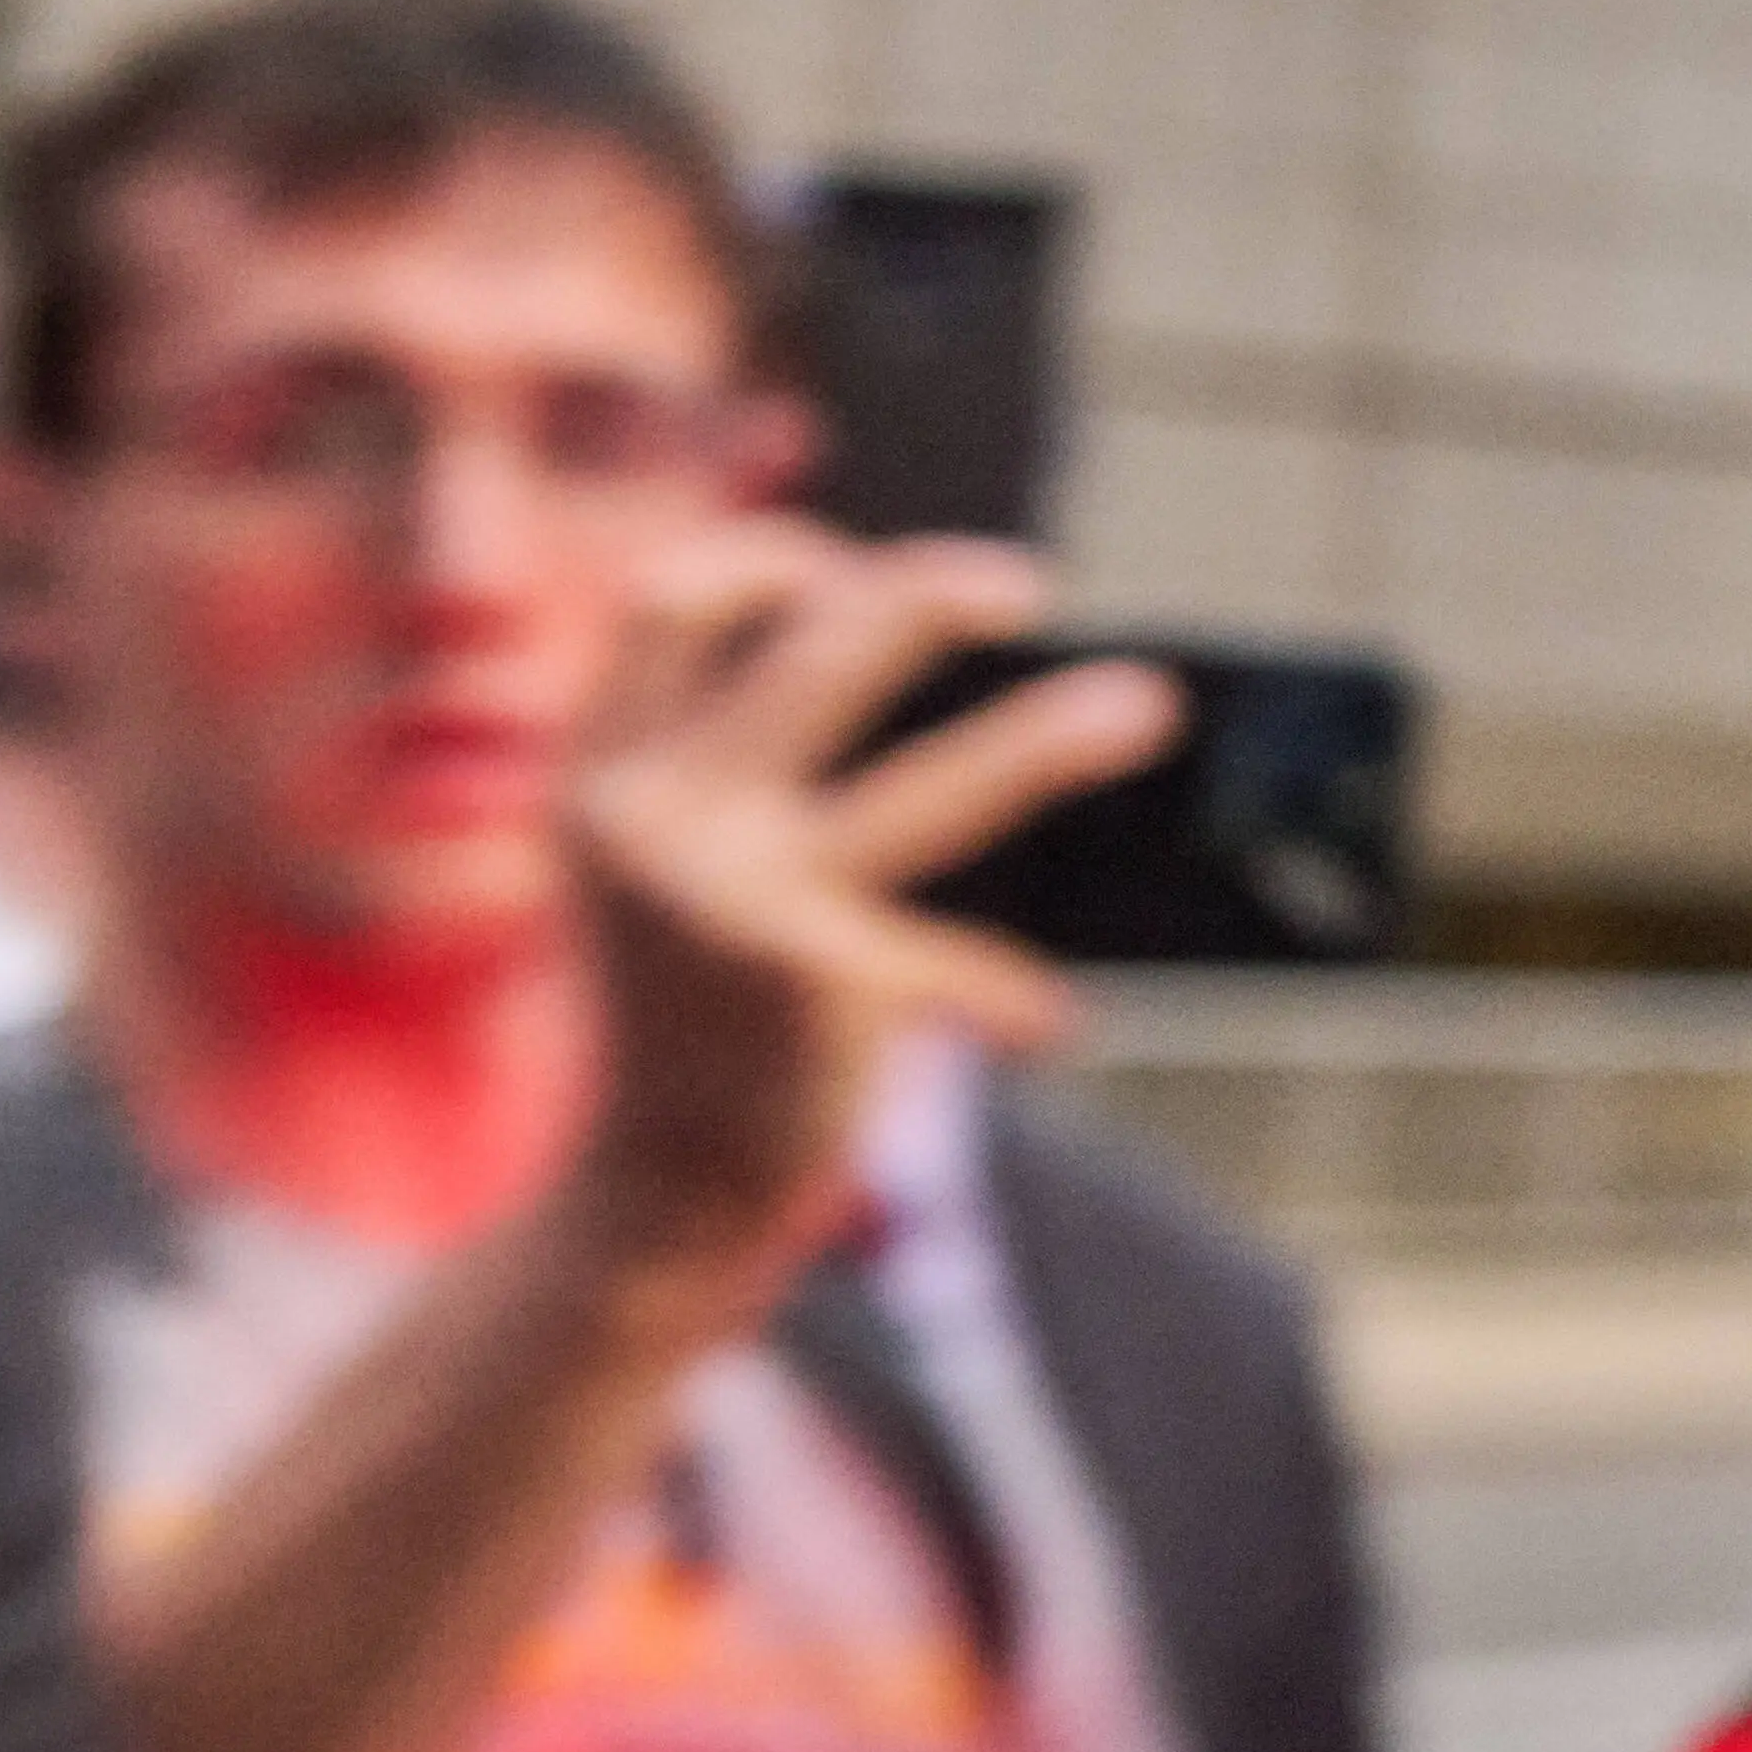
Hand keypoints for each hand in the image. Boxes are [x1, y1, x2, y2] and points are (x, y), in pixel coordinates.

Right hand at [549, 523, 1177, 1342]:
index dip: (773, 556)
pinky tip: (1042, 1030)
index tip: (850, 564)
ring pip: (937, 789)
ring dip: (1050, 742)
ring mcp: (739, 902)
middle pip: (821, 650)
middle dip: (932, 594)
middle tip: (1030, 585)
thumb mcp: (656, 858)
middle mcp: (653, 821)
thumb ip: (722, 749)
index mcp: (601, 773)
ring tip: (1150, 703)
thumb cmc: (683, 1007)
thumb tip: (870, 604)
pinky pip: (961, 966)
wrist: (649, 1195)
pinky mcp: (823, 988)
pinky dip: (1007, 1000)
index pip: (676, 601)